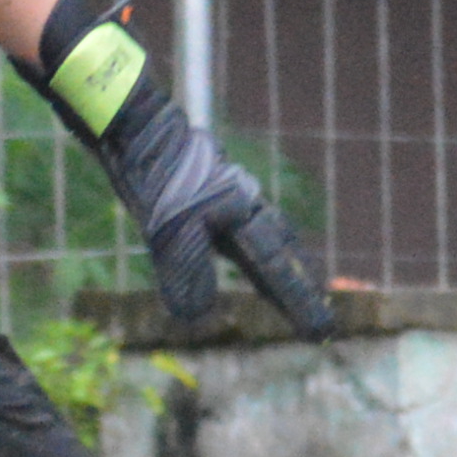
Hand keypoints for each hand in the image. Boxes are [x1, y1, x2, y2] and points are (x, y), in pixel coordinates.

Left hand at [30, 0, 337, 339]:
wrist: (135, 126)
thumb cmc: (156, 176)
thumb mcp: (168, 230)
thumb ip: (187, 273)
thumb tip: (199, 317)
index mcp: (242, 214)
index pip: (276, 268)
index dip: (298, 302)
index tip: (321, 331)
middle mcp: (243, 204)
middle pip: (281, 250)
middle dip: (298, 283)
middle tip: (318, 314)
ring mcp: (226, 195)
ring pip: (263, 235)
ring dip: (279, 263)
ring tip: (289, 286)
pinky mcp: (205, 192)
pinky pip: (237, 227)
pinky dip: (249, 247)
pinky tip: (235, 251)